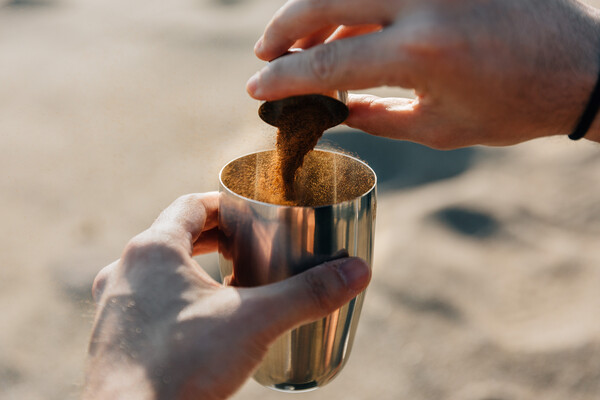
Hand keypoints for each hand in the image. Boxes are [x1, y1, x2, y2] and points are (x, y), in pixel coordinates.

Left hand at [83, 193, 369, 399]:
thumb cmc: (183, 365)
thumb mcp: (255, 322)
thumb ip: (307, 294)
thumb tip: (357, 272)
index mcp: (152, 250)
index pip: (192, 206)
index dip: (225, 206)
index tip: (251, 217)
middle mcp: (124, 270)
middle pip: (175, 236)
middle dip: (215, 239)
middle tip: (248, 248)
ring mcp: (113, 305)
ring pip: (158, 271)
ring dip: (193, 269)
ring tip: (229, 284)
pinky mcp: (112, 338)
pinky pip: (147, 302)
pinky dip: (176, 300)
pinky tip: (202, 324)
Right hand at [247, 0, 599, 147]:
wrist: (579, 64)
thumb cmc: (513, 106)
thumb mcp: (439, 127)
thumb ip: (376, 118)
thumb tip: (331, 112)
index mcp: (423, 52)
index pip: (329, 63)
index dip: (285, 79)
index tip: (257, 91)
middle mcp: (426, 1)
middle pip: (326, 0)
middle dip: (284, 29)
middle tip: (264, 54)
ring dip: (314, 9)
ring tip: (300, 41)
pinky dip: (352, 4)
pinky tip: (343, 23)